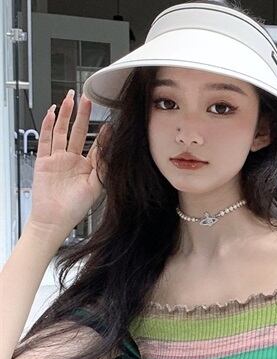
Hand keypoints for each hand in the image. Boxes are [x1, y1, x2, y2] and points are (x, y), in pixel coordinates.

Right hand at [28, 89, 110, 234]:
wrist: (53, 219)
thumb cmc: (74, 209)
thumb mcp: (95, 188)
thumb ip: (103, 169)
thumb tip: (111, 152)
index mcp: (88, 169)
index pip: (96, 146)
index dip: (102, 134)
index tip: (109, 122)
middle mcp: (73, 161)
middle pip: (78, 132)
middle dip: (82, 115)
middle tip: (87, 99)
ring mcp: (58, 159)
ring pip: (61, 131)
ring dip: (65, 115)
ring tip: (70, 99)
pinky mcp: (44, 160)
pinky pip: (45, 139)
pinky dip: (47, 125)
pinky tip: (51, 113)